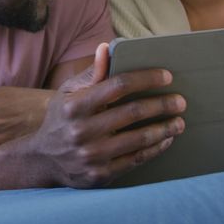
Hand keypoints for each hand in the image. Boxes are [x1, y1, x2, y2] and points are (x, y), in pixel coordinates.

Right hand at [28, 43, 186, 187]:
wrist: (43, 160)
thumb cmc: (62, 119)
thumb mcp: (68, 93)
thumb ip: (91, 73)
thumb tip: (107, 48)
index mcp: (75, 105)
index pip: (118, 85)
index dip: (145, 79)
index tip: (166, 76)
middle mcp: (82, 131)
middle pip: (132, 113)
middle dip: (162, 104)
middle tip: (180, 101)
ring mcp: (92, 155)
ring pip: (138, 139)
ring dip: (164, 128)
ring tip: (179, 121)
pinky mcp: (100, 174)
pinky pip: (135, 160)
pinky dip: (155, 148)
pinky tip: (166, 139)